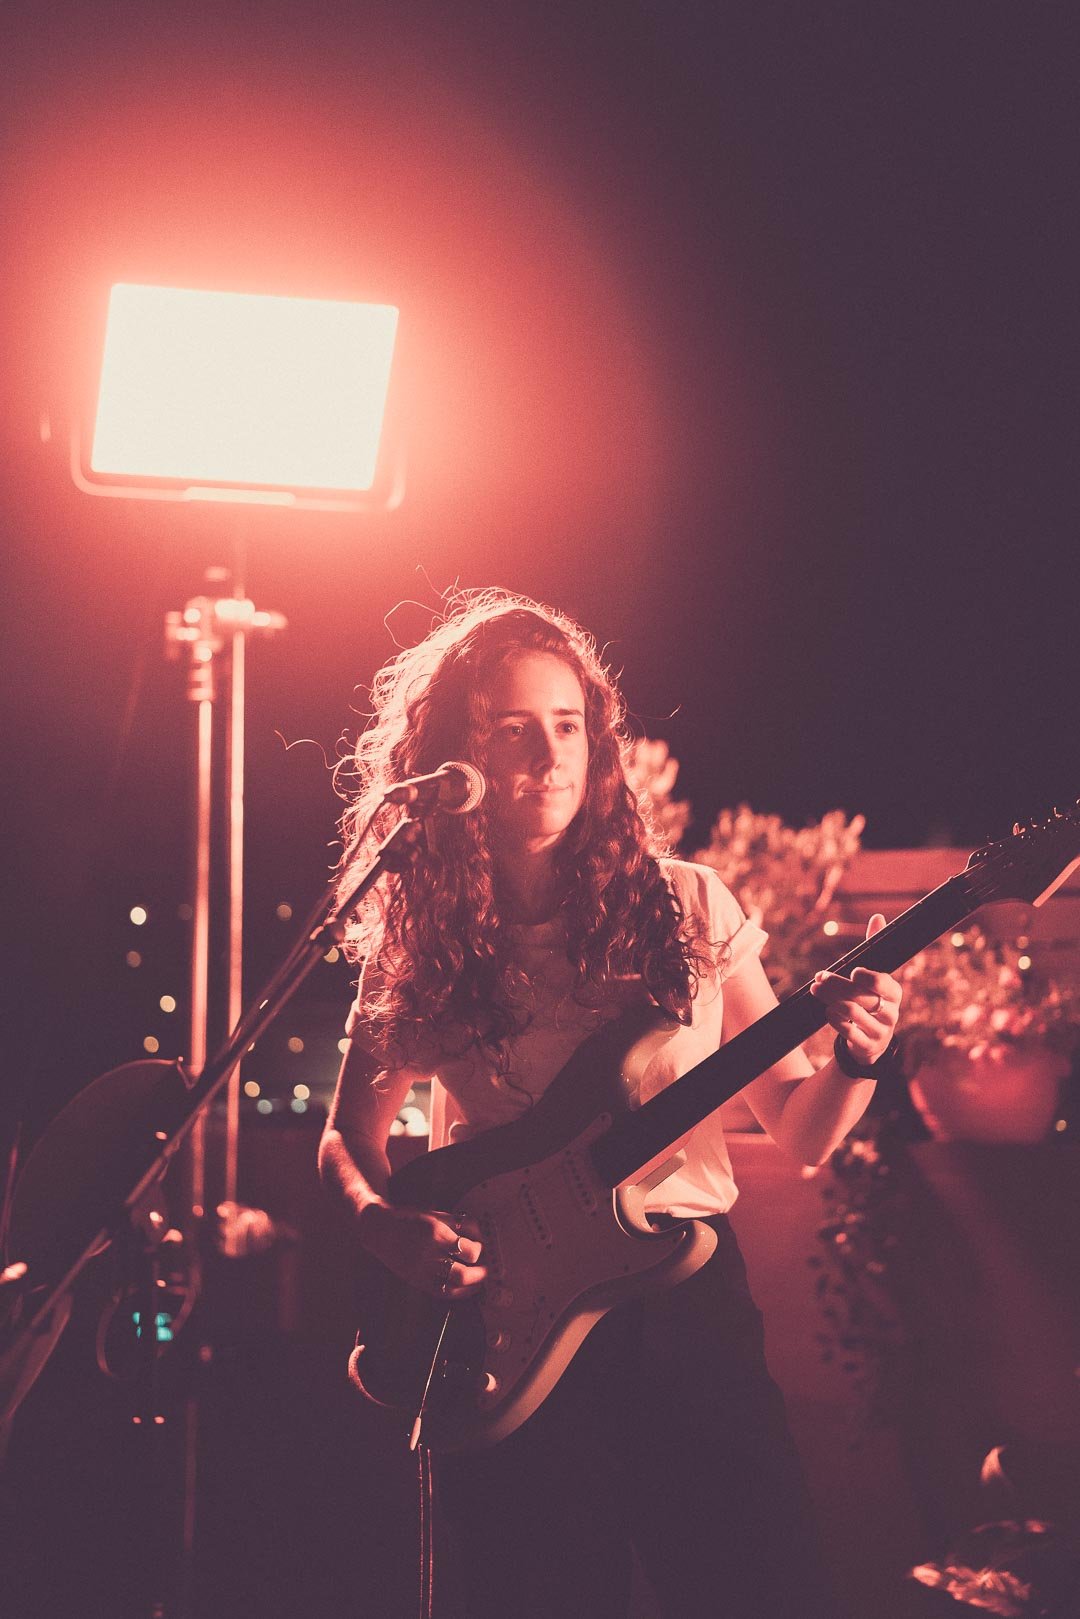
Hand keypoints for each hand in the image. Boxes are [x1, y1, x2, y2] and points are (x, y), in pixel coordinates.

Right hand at [356, 1201, 485, 1298]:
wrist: (380, 1229)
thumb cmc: (409, 1218)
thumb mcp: (436, 1214)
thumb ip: (458, 1224)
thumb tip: (481, 1234)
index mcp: (435, 1233)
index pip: (469, 1249)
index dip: (480, 1250)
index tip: (483, 1247)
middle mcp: (428, 1255)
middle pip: (463, 1274)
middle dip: (480, 1274)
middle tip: (487, 1269)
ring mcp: (421, 1271)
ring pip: (453, 1287)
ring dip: (472, 1285)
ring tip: (480, 1279)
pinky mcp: (416, 1281)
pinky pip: (441, 1293)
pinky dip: (458, 1293)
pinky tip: (466, 1288)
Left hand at [809, 913, 901, 1069]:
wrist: (872, 1041)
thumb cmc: (871, 999)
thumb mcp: (875, 976)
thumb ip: (875, 947)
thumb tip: (877, 917)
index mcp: (894, 993)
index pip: (884, 984)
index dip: (868, 977)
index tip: (853, 971)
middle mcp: (891, 1013)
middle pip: (861, 997)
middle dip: (836, 985)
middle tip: (819, 978)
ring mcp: (879, 1031)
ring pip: (852, 1012)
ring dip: (830, 999)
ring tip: (817, 990)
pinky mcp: (866, 1045)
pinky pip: (846, 1030)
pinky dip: (833, 1018)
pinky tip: (826, 1010)